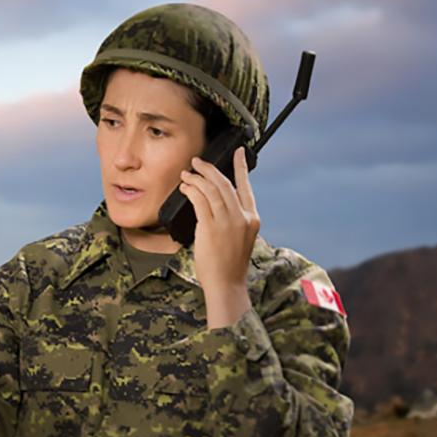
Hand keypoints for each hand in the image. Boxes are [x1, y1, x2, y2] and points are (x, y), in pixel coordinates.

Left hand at [178, 146, 258, 325]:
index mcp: (252, 219)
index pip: (246, 186)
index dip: (240, 167)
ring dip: (197, 178)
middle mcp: (242, 217)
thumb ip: (232, 220)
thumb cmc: (228, 266)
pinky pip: (200, 200)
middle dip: (209, 169)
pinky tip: (185, 188)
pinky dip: (191, 190)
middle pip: (225, 183)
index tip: (237, 152)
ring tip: (187, 173)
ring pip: (212, 189)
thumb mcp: (238, 239)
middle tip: (197, 161)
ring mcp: (228, 221)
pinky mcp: (211, 227)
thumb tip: (215, 204)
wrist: (227, 284)